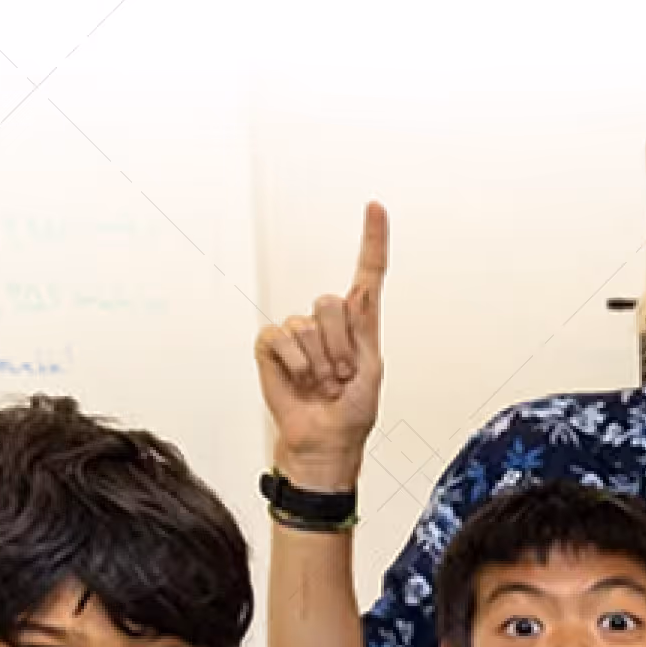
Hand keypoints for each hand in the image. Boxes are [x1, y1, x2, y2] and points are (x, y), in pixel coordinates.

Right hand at [254, 203, 389, 485]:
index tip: (375, 206)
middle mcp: (327, 320)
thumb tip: (352, 294)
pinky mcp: (270, 344)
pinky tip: (299, 381)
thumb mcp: (371, 367)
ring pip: (308, 325)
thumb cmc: (351, 410)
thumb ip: (360, 328)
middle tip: (341, 376)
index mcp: (360, 322)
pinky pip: (280, 338)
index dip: (372, 239)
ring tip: (323, 384)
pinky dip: (293, 364)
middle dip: (340, 345)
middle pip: (332, 302)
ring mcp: (297, 331)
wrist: (325, 440)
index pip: (368, 272)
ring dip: (319, 362)